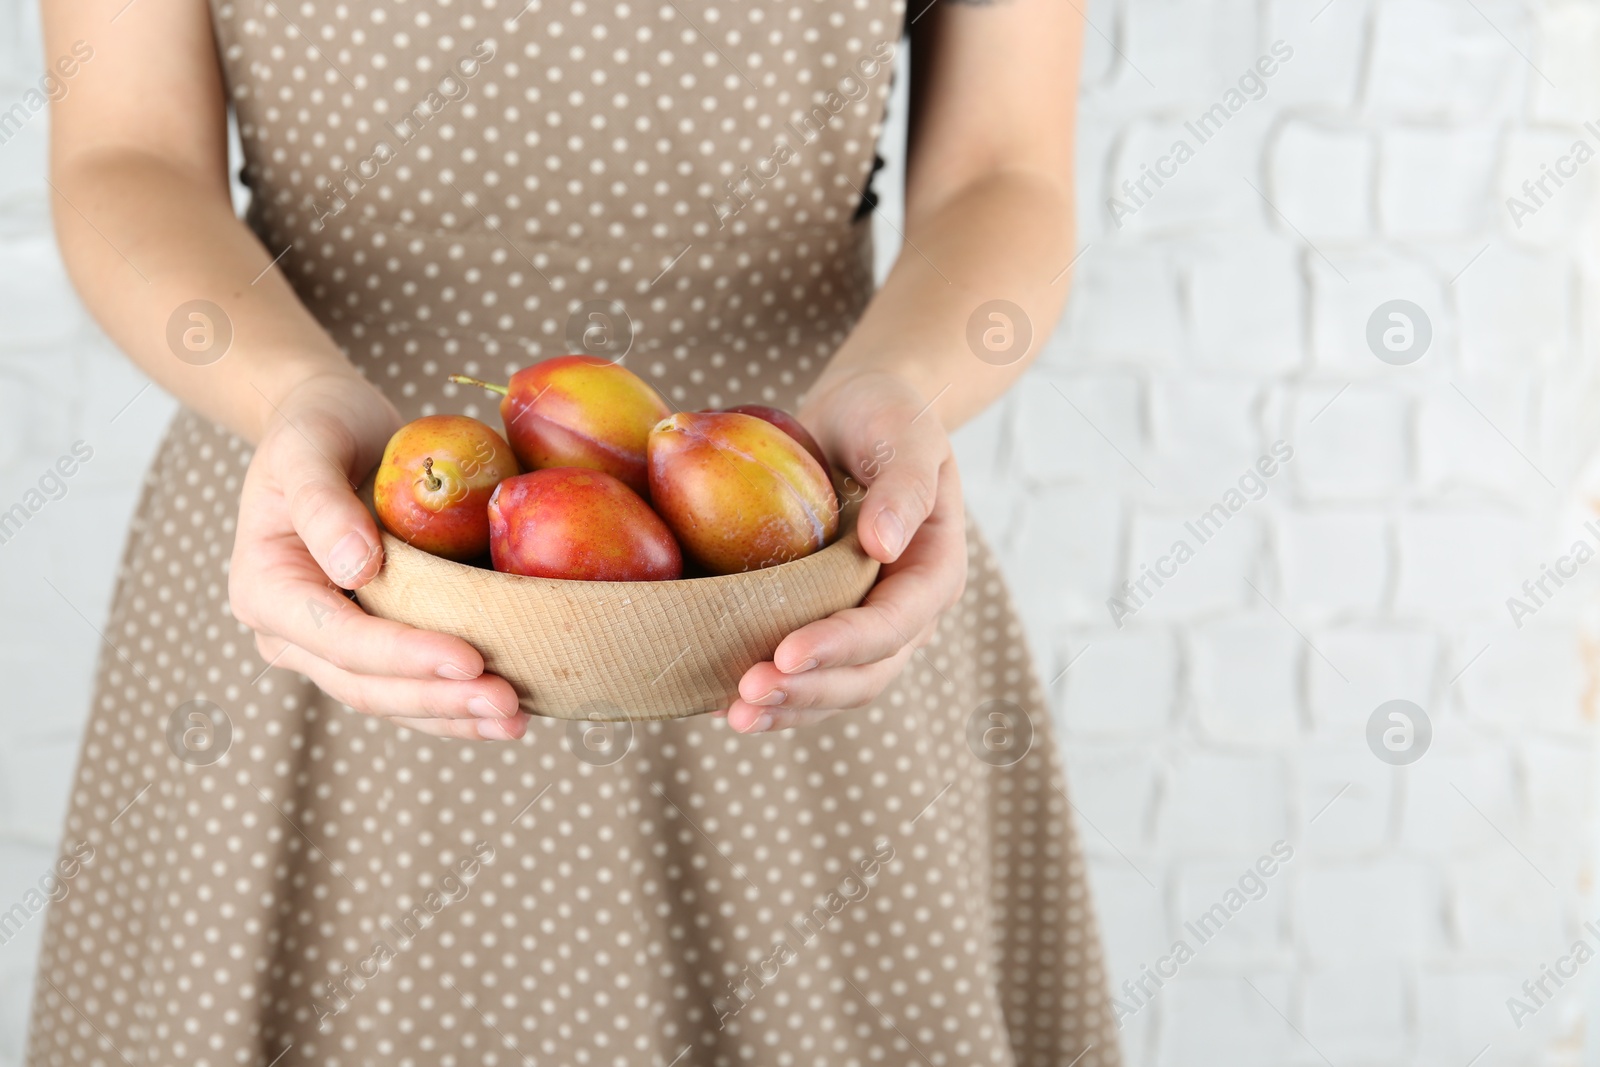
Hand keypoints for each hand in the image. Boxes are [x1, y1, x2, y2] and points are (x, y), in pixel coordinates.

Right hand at [228, 374, 528, 740]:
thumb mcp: (308, 445)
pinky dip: (455, 702)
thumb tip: (356, 569)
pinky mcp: (375, 641)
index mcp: (266, 589)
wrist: (331, 426)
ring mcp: (333, 644)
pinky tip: (506, 712)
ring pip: (392, 698)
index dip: (403, 656)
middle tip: (508, 704)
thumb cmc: (317, 427)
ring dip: (453, 715)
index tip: (468, 659)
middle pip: (366, 684)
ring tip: (516, 721)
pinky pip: (412, 684)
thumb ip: (322, 503)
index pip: (338, 638)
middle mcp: (293, 631)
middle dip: (437, 701)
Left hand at [722, 370, 967, 731]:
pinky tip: (725, 704)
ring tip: (735, 715)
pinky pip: (807, 674)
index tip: (786, 653)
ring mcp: (866, 623)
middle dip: (809, 691)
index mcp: (934, 571)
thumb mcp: (905, 435)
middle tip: (747, 695)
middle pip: (866, 674)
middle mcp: (905, 611)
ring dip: (789, 707)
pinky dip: (776, 694)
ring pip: (836, 687)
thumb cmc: (886, 417)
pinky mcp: (827, 623)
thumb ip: (904, 486)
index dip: (843, 645)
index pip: (893, 624)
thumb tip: (885, 544)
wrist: (859, 417)